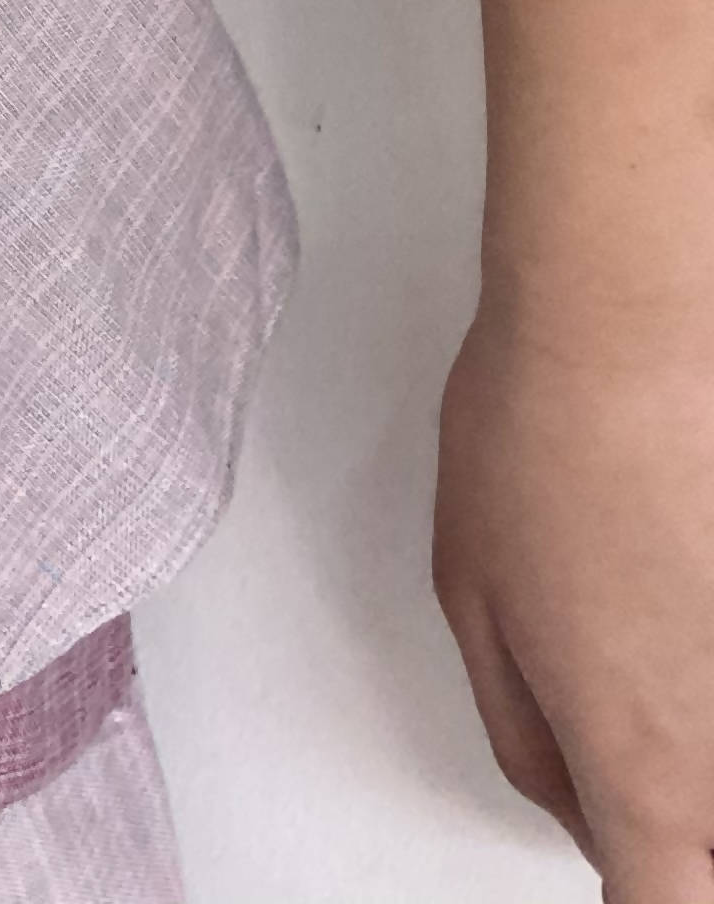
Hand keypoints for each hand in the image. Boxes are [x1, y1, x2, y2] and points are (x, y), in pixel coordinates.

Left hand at [435, 285, 713, 891]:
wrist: (632, 321)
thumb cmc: (545, 434)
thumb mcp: (476, 604)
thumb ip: (531, 740)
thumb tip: (582, 806)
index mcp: (646, 778)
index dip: (641, 897)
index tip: (627, 867)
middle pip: (704, 849)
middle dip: (667, 816)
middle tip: (612, 696)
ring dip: (689, 729)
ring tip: (652, 608)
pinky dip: (703, 656)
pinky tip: (682, 578)